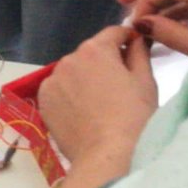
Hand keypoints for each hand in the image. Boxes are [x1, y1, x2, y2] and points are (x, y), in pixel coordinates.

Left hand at [38, 27, 156, 163]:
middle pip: (91, 53)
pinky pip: (59, 90)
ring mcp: (52, 80)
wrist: (107, 154)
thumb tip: (136, 37)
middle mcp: (68, 59)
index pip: (114, 32)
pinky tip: (82, 111)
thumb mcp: (144, 80)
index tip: (135, 51)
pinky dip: (69, 95)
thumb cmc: (134, 116)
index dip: (127, 40)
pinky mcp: (43, 101)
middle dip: (104, 62)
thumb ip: (139, 52)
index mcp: (95, 49)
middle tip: (119, 86)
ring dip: (84, 78)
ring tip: (99, 103)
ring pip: (73, 71)